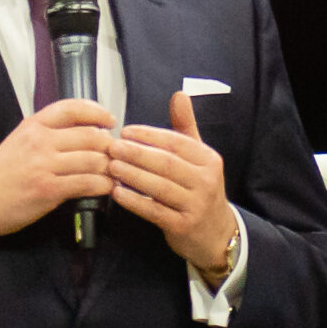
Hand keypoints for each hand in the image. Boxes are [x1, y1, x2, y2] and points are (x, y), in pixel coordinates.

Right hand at [0, 99, 117, 246]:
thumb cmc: (0, 174)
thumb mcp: (20, 141)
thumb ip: (48, 133)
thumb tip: (85, 131)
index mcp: (33, 125)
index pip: (72, 108)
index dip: (97, 111)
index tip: (109, 120)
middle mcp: (40, 141)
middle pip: (91, 135)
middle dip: (109, 145)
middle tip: (115, 154)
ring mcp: (44, 165)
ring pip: (94, 160)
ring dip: (109, 167)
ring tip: (113, 173)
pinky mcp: (49, 189)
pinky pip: (88, 183)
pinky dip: (103, 185)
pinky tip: (106, 188)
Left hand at [107, 92, 237, 275]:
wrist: (216, 233)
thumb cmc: (200, 189)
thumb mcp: (199, 157)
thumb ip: (185, 127)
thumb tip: (179, 94)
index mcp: (209, 160)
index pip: (176, 142)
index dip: (149, 135)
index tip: (125, 131)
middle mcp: (206, 181)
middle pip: (165, 163)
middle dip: (136, 154)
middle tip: (111, 147)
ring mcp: (196, 205)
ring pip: (159, 186)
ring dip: (132, 175)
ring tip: (111, 167)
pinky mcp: (183, 226)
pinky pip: (154, 211)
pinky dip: (134, 201)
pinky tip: (117, 193)